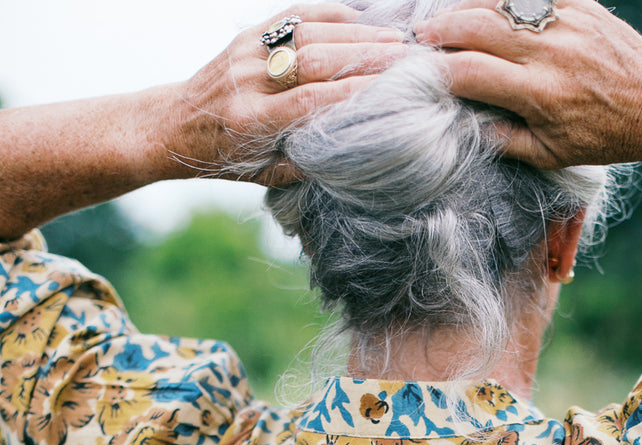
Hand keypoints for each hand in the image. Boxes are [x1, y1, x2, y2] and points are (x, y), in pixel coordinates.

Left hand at [168, 4, 408, 185]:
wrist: (176, 124)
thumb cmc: (227, 158)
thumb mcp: (265, 174)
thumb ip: (306, 164)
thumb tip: (357, 151)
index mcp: (251, 121)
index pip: (312, 100)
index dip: (356, 91)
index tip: (395, 89)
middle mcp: (248, 81)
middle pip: (315, 60)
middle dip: (365, 56)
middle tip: (407, 58)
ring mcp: (246, 52)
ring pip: (308, 33)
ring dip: (356, 33)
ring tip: (395, 40)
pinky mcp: (247, 34)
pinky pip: (294, 15)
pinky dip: (331, 14)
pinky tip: (363, 19)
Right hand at [414, 0, 641, 168]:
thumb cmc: (603, 137)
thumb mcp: (550, 155)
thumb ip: (504, 140)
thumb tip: (461, 123)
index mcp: (540, 93)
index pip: (470, 72)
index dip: (437, 71)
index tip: (420, 75)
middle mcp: (551, 51)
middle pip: (476, 25)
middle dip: (440, 30)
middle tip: (421, 40)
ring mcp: (566, 20)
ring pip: (499, 0)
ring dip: (465, 7)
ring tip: (446, 20)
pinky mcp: (580, 1)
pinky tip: (485, 5)